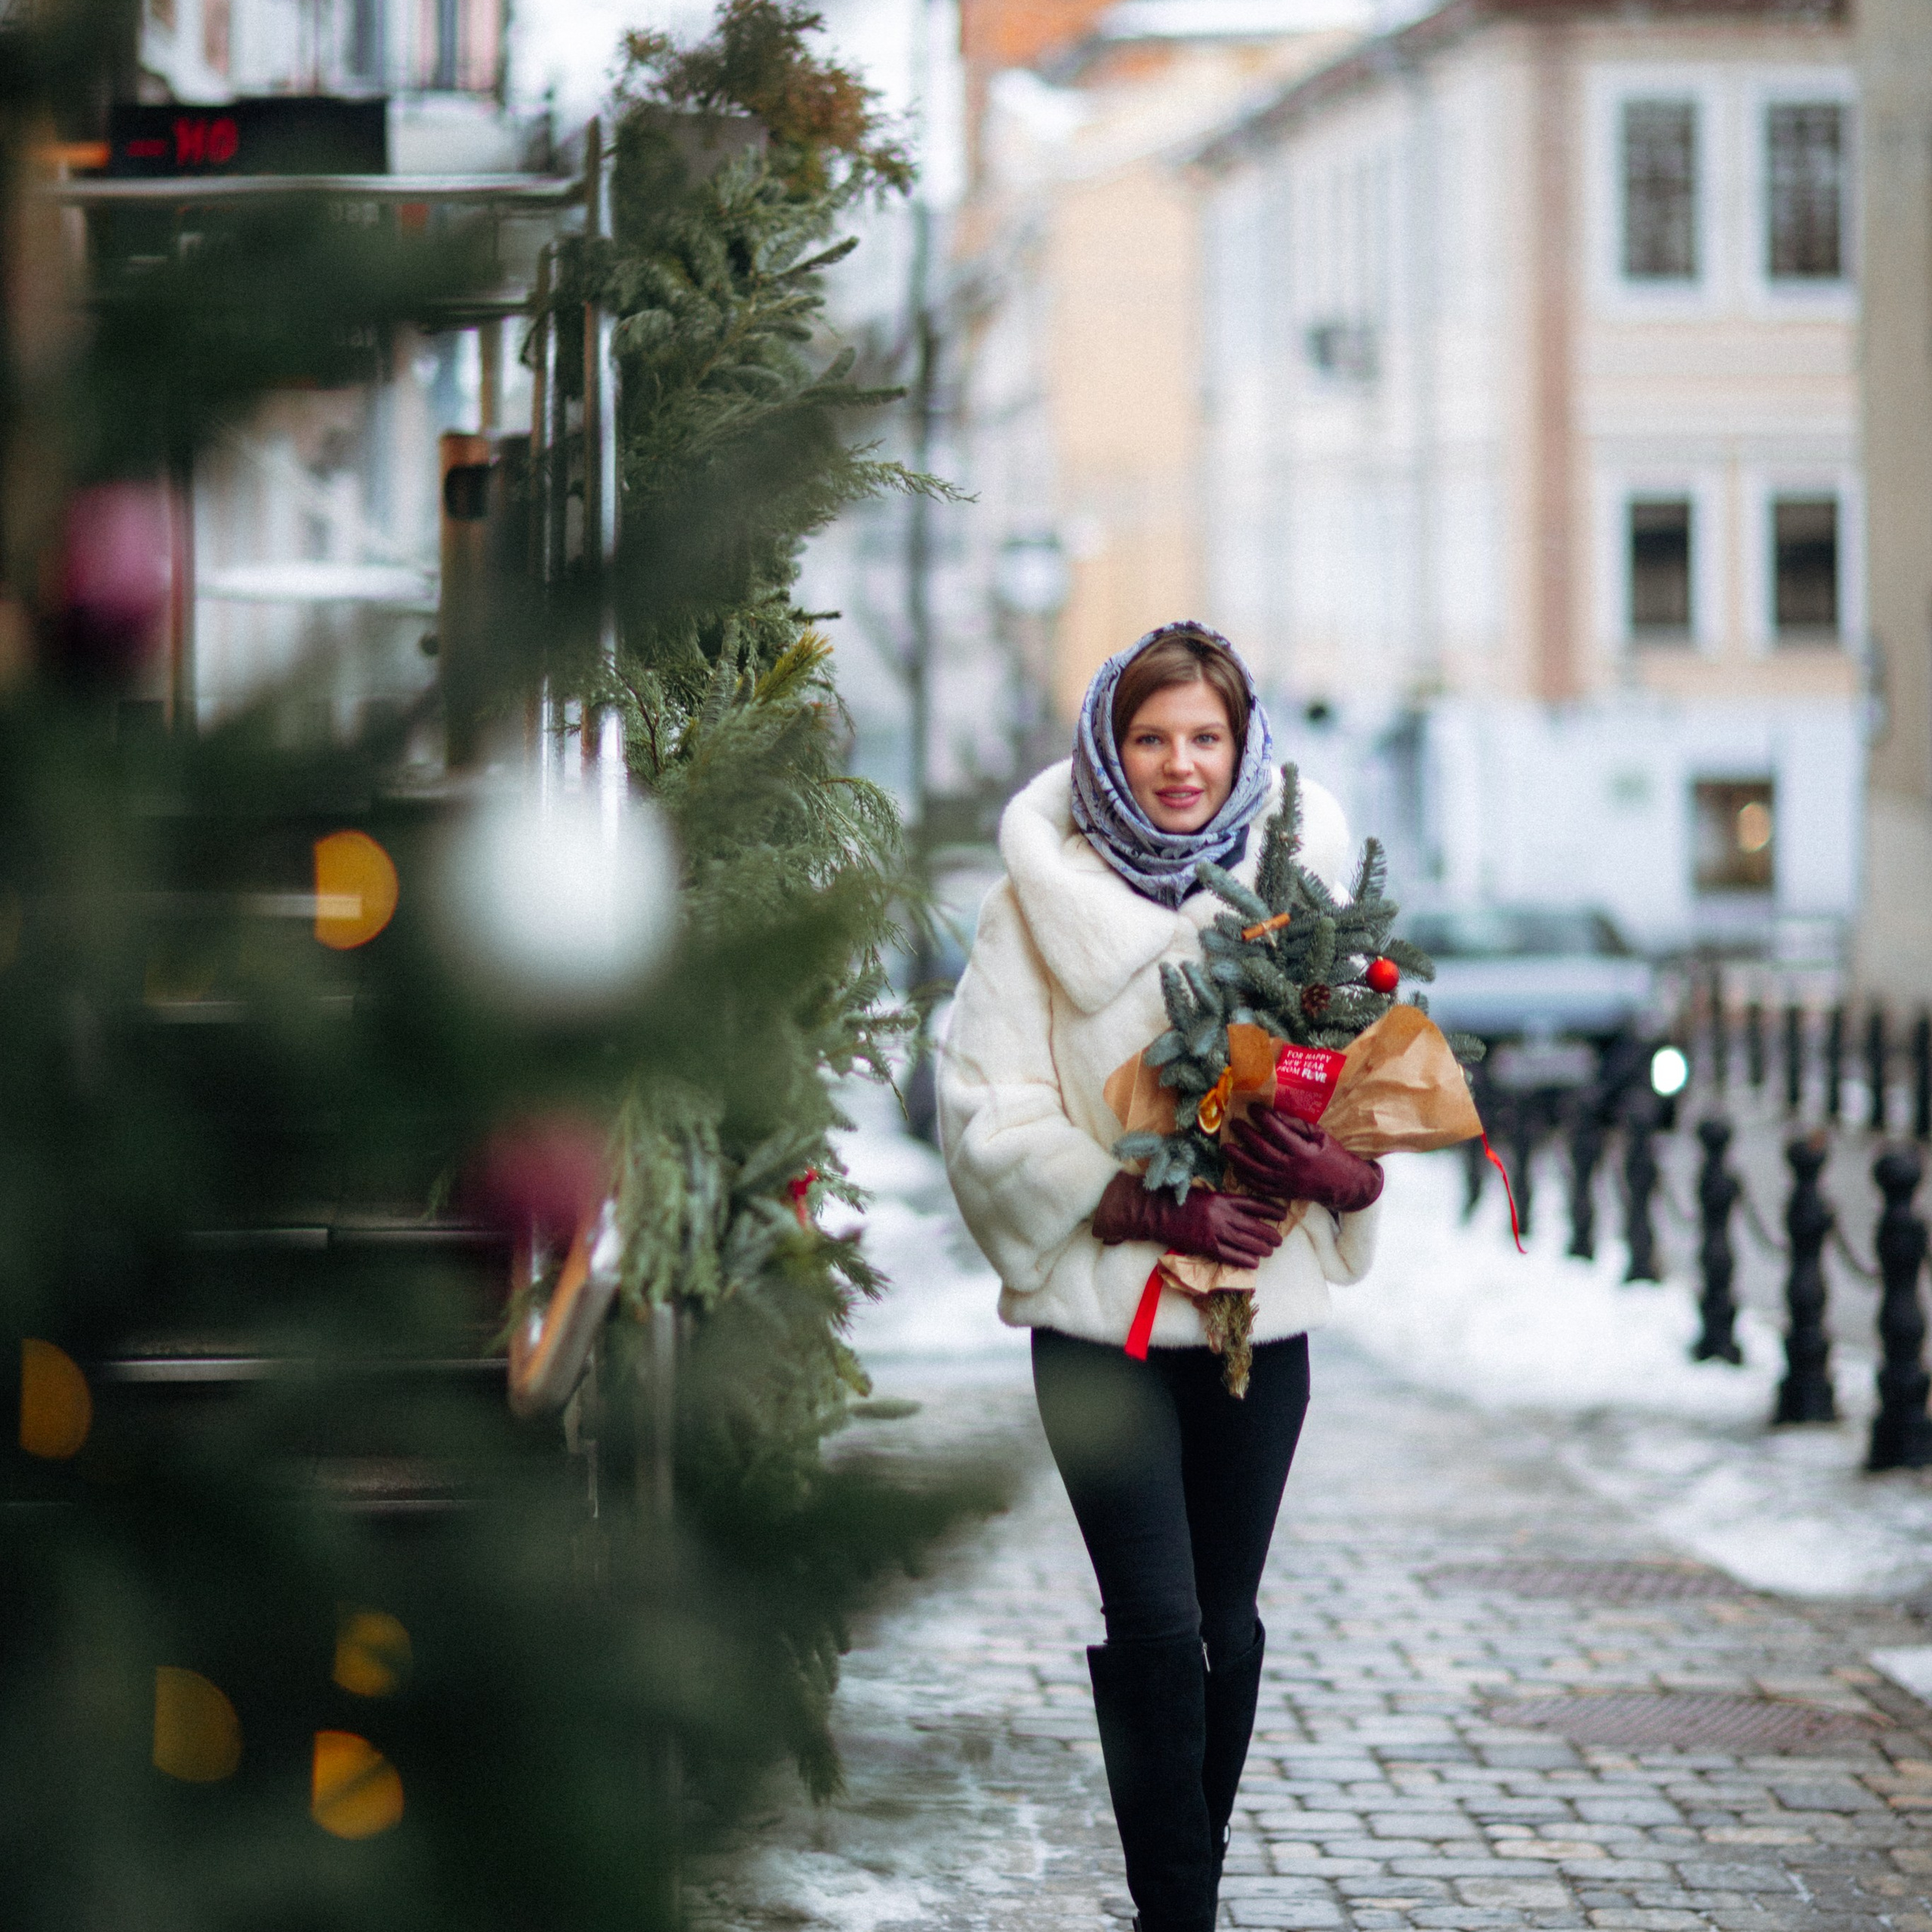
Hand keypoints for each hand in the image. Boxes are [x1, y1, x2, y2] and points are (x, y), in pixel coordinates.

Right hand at [1091, 1170, 1286, 1269]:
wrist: (1157, 1212)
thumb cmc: (1178, 1200)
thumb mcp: (1204, 1194)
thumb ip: (1223, 1201)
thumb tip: (1242, 1210)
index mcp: (1222, 1198)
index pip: (1255, 1204)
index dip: (1271, 1209)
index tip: (1283, 1213)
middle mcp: (1222, 1215)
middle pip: (1255, 1225)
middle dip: (1270, 1233)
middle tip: (1279, 1239)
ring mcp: (1215, 1232)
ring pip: (1247, 1242)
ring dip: (1262, 1247)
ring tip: (1270, 1250)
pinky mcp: (1207, 1247)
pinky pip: (1231, 1256)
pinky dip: (1245, 1260)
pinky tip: (1254, 1263)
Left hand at [1224, 1111, 1382, 1213]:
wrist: (1345, 1185)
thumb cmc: (1333, 1155)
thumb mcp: (1321, 1136)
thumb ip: (1297, 1125)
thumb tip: (1274, 1112)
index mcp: (1305, 1151)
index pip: (1279, 1132)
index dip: (1263, 1118)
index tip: (1252, 1108)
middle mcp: (1294, 1168)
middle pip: (1263, 1151)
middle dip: (1246, 1136)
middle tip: (1233, 1123)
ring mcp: (1287, 1183)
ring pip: (1257, 1171)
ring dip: (1239, 1159)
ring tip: (1225, 1147)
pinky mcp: (1284, 1193)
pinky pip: (1261, 1187)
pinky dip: (1246, 1179)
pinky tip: (1236, 1168)